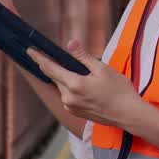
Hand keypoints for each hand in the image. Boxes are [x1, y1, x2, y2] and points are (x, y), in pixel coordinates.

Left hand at [26, 39, 141, 128]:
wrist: (129, 115)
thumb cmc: (119, 91)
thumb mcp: (103, 69)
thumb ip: (83, 57)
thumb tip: (70, 44)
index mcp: (75, 85)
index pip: (50, 68)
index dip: (38, 58)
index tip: (30, 51)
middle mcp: (69, 98)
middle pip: (55, 78)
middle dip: (54, 67)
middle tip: (55, 56)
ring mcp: (71, 107)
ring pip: (62, 87)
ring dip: (65, 78)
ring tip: (81, 73)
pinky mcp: (75, 113)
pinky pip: (67, 96)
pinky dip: (71, 88)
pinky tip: (84, 85)